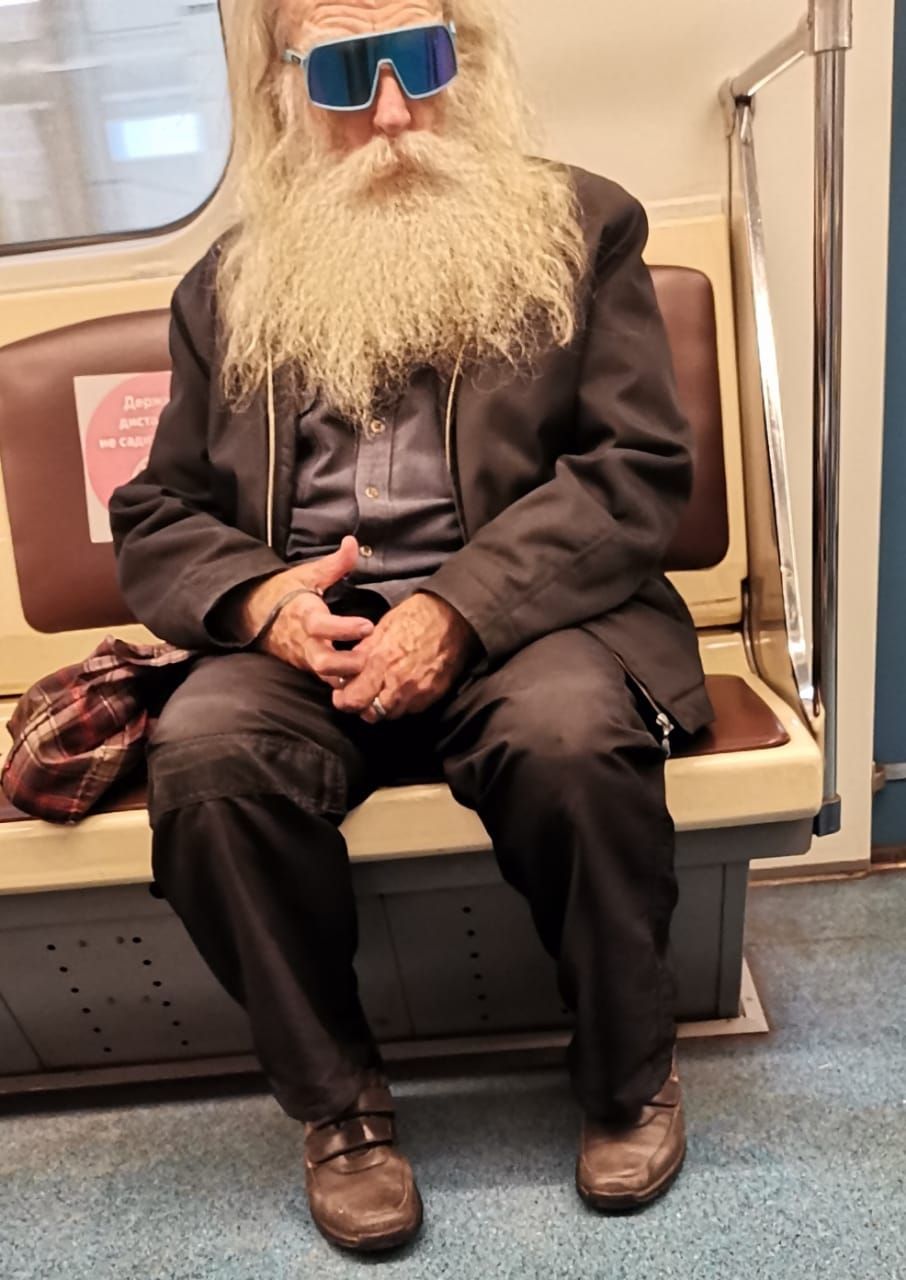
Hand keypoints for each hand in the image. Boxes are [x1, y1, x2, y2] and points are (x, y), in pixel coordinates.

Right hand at [232, 537, 375, 682]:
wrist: (252, 614)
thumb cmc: (285, 592)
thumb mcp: (308, 574)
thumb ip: (335, 563)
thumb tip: (352, 542)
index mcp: (304, 615)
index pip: (322, 626)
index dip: (345, 628)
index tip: (368, 625)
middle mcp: (304, 642)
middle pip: (323, 663)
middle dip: (349, 664)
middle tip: (372, 655)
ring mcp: (305, 658)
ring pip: (326, 678)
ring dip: (350, 676)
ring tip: (374, 668)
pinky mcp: (307, 669)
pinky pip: (327, 681)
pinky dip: (345, 681)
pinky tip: (366, 678)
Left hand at [332, 592, 476, 722]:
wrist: (453, 617)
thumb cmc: (417, 617)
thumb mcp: (382, 628)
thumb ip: (363, 652)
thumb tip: (348, 669)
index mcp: (381, 662)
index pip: (353, 700)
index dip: (344, 700)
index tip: (343, 695)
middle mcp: (398, 682)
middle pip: (370, 714)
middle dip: (362, 706)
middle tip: (361, 694)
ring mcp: (417, 692)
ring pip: (390, 715)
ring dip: (382, 706)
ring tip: (383, 689)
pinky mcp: (433, 695)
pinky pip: (411, 710)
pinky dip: (402, 703)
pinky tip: (402, 688)